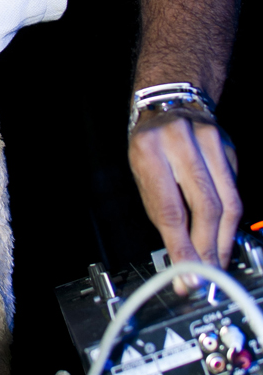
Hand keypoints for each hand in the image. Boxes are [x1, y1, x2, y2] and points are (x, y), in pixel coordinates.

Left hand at [128, 112, 240, 283]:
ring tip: (216, 264)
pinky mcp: (230, 149)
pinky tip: (224, 238)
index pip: (171, 209)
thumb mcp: (141, 172)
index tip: (186, 273)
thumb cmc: (150, 142)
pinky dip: (230, 221)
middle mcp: (183, 143)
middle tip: (205, 276)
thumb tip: (178, 255)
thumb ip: (161, 211)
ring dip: (223, 240)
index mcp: (150, 150)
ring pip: (228, 202)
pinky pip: (234, 192)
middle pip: (206, 207)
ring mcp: (212, 143)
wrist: (170, 98)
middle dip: (207, 248)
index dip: (181, 246)